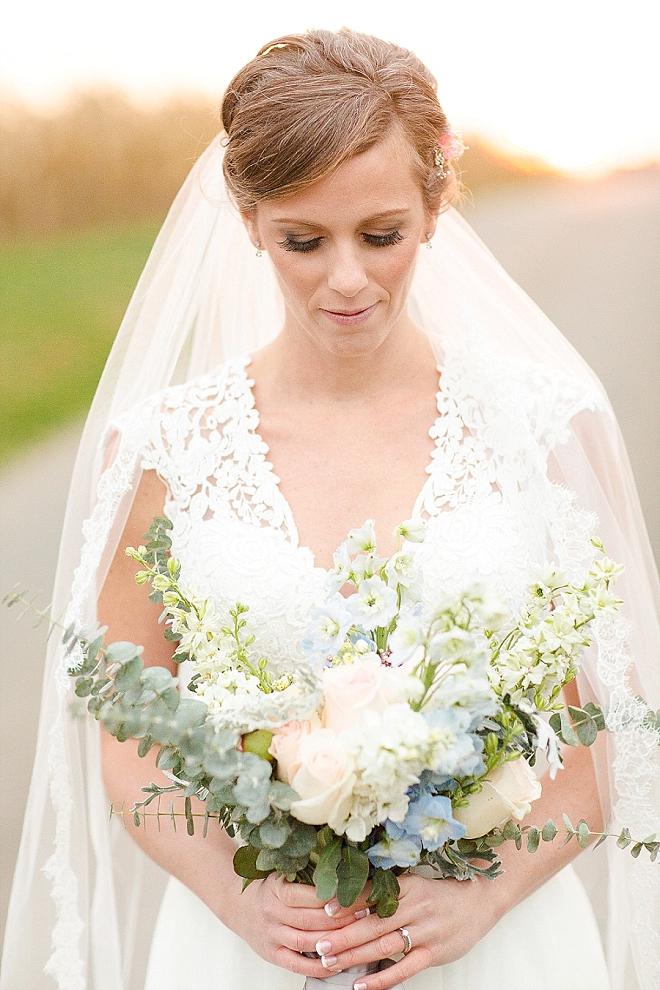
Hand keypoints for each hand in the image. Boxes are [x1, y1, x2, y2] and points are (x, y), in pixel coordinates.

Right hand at [226, 874, 366, 977]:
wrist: (238, 906)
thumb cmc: (269, 888)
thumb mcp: (283, 874)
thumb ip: (308, 873)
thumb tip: (346, 870)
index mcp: (277, 888)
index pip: (310, 895)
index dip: (335, 898)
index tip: (358, 895)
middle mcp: (272, 912)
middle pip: (311, 919)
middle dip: (341, 919)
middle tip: (365, 914)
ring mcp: (272, 935)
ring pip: (305, 941)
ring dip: (333, 941)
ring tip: (356, 938)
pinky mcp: (272, 954)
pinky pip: (297, 964)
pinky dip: (318, 967)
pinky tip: (337, 963)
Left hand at [311, 874, 502, 988]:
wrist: (479, 900)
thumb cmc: (440, 894)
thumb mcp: (414, 884)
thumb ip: (387, 892)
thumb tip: (349, 900)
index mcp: (407, 886)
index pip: (372, 894)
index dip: (347, 903)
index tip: (324, 910)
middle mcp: (415, 907)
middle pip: (373, 923)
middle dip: (344, 935)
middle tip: (320, 943)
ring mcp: (425, 931)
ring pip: (384, 946)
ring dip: (355, 956)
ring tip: (331, 962)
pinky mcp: (434, 952)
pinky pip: (404, 969)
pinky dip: (382, 979)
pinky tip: (362, 986)